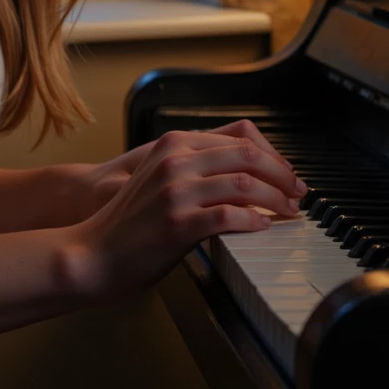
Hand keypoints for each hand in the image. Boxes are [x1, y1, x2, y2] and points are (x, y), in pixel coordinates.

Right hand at [68, 120, 306, 307]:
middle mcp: (175, 160)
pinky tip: (262, 228)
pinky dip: (254, 222)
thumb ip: (195, 166)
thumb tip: (244, 171)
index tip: (287, 174)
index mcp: (173, 144)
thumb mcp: (159, 177)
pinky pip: (229, 216)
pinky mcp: (177, 223)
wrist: (92, 252)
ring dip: (275, 200)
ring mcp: (176, 191)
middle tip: (296, 194)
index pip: (239, 136)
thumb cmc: (128, 222)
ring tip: (286, 213)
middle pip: (248, 156)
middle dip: (282, 175)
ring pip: (245, 185)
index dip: (273, 155)